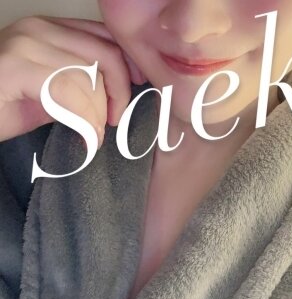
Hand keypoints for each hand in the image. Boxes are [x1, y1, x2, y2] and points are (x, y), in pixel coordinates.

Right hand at [0, 15, 146, 145]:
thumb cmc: (8, 105)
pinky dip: (83, 120)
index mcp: (52, 30)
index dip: (128, 63)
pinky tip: (84, 137)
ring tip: (92, 135)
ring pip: (89, 77)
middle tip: (114, 120)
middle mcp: (40, 29)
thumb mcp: (54, 92)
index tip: (138, 86)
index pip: (106, 37)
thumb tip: (115, 95)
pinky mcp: (16, 67)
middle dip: (119, 92)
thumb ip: (82, 85)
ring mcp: (26, 45)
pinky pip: (68, 92)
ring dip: (98, 114)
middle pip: (106, 54)